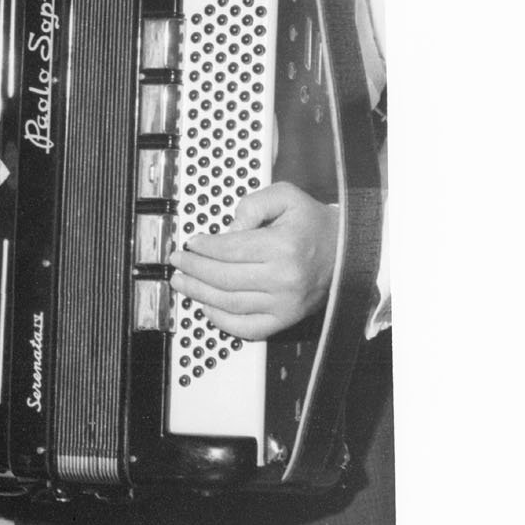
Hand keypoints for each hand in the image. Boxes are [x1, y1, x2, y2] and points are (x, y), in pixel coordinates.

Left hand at [172, 180, 338, 339]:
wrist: (347, 251)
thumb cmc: (313, 224)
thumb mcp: (286, 196)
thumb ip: (253, 204)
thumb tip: (228, 229)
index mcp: (282, 247)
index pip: (229, 250)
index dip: (203, 247)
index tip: (190, 243)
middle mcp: (284, 279)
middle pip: (223, 277)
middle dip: (193, 269)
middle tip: (177, 262)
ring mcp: (285, 304)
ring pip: (229, 303)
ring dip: (199, 293)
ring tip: (181, 282)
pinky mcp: (286, 319)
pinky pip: (247, 328)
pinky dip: (222, 321)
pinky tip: (207, 307)